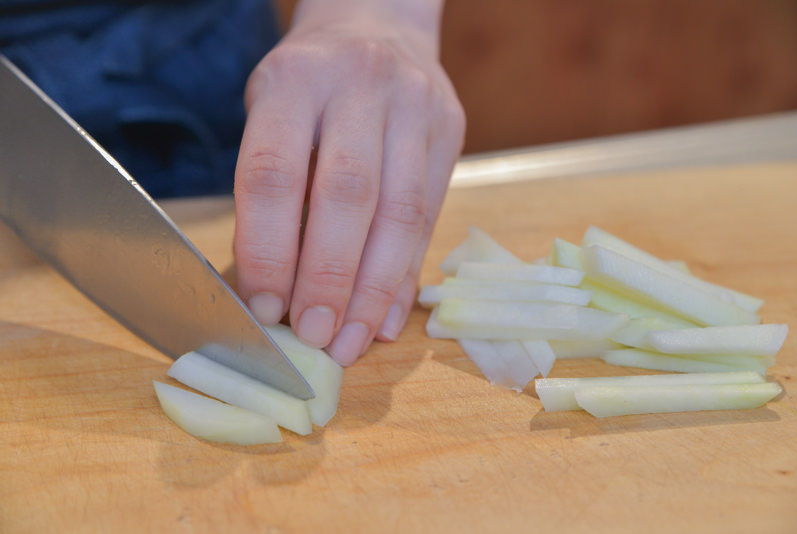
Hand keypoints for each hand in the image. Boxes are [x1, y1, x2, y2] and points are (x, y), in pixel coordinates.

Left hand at [233, 0, 464, 364]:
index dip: (269, 250)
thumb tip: (272, 294)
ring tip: (351, 342)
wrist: (377, 25)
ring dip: (374, 291)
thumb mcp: (272, 115)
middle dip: (330, 279)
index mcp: (294, 80)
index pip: (276, 174)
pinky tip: (387, 319)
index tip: (265, 308)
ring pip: (401, 213)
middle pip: (348, 196)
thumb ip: (274, 194)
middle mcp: (360, 86)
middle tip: (314, 337)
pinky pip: (430, 217)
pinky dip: (405, 277)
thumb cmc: (310, 85)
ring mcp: (416, 106)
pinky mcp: (450, 131)